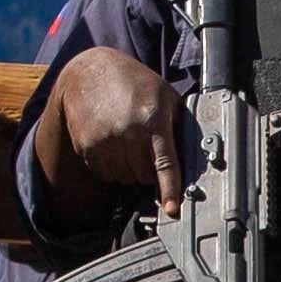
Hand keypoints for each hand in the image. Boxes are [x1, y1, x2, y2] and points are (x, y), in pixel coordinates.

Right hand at [32, 47, 187, 224]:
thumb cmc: (132, 81)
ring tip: (128, 141)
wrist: (88, 72)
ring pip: (125, 178)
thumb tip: (193, 153)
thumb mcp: (164, 94)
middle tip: (145, 147)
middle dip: (149, 169)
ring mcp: (105, 142)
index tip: (172, 208)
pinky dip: (112, 166)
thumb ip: (178, 123)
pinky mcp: (87, 148)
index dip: (169, 188)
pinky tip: (112, 144)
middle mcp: (128, 133)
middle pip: (144, 176)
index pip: (164, 163)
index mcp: (152, 120)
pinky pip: (106, 174)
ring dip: (130, 169)